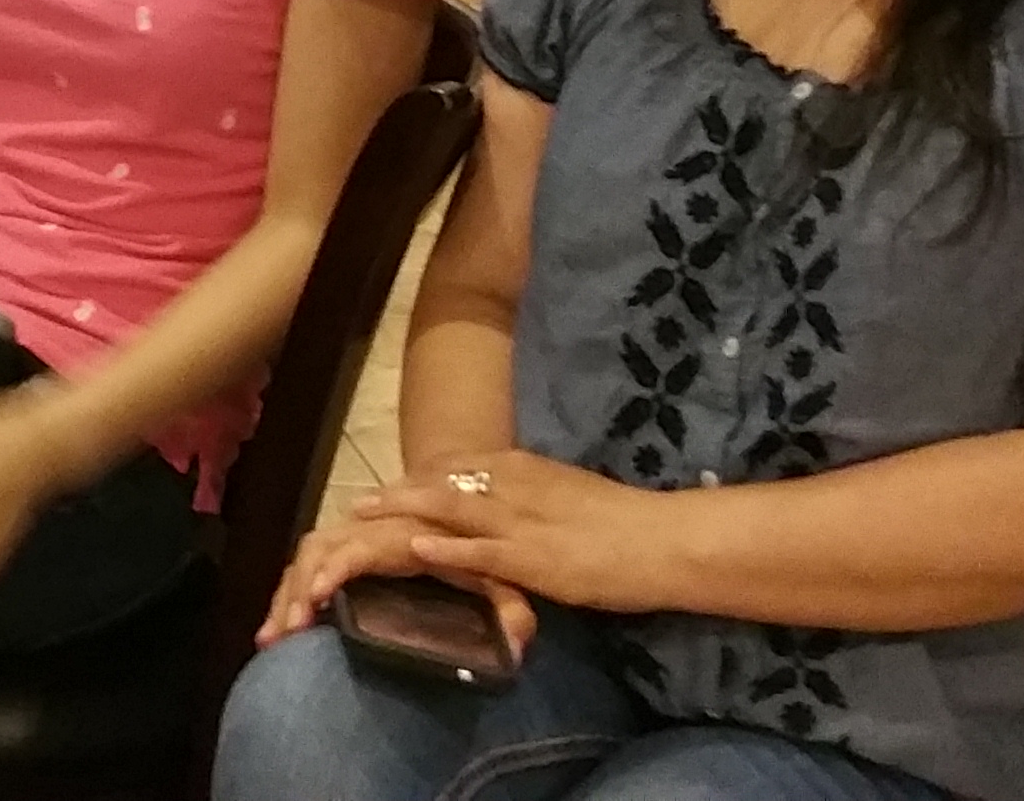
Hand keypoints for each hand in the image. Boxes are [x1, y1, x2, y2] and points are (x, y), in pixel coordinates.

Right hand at [264, 509, 538, 660]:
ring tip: (269, 639)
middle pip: (319, 548)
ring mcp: (353, 537)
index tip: (315, 598)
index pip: (361, 545)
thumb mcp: (504, 572)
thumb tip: (518, 644)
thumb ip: (511, 605)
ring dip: (284, 594)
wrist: (463, 495)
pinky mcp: (345, 549)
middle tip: (285, 632)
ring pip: (306, 556)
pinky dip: (287, 593)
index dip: (335, 567)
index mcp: (403, 532)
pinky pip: (306, 565)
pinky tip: (274, 630)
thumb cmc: (482, 538)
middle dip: (296, 588)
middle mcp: (369, 530)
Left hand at [373, 449, 680, 618]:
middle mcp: (515, 484)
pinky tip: (411, 550)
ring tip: (362, 517)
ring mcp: (521, 520)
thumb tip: (509, 504)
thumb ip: (535, 497)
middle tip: (359, 503)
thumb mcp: (569, 495)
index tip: (389, 486)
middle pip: (442, 481)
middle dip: (398, 492)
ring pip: (449, 508)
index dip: (419, 477)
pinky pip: (479, 551)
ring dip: (403, 511)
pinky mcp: (533, 557)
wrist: (664, 539)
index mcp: (526, 468)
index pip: (459, 466)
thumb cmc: (625, 521)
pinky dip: (443, 549)